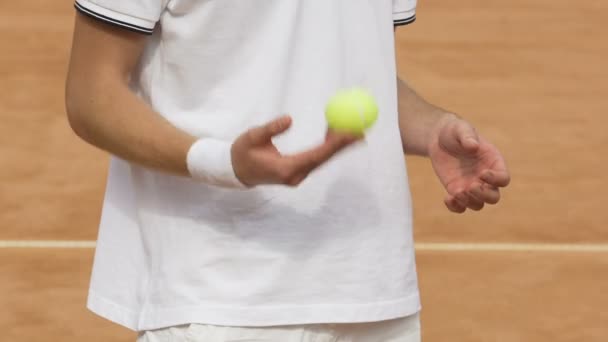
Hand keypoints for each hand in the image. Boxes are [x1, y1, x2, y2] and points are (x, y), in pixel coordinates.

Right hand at [232, 115, 359, 186]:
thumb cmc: (242, 152)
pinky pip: (315, 159)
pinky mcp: (296, 173)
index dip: (334, 145)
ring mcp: (296, 176)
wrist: (235, 171)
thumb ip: (270, 129)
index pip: (316, 155)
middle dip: (342, 145)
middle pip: (324, 159)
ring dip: (336, 146)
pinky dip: (326, 148)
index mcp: (285, 168)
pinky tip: (334, 135)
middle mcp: (295, 175)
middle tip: (360, 131)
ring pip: (321, 160)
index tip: (349, 134)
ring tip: (353, 131)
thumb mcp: (252, 137)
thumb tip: (289, 119)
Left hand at [428, 114, 510, 212]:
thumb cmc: (455, 131)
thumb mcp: (460, 129)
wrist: (439, 139)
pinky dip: (455, 207)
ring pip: (478, 204)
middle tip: (470, 186)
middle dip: (484, 195)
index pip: (503, 178)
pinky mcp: (457, 191)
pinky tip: (447, 198)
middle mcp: (485, 178)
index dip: (496, 180)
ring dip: (469, 202)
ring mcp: (471, 186)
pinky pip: (461, 207)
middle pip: (493, 197)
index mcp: (493, 162)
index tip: (482, 173)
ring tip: (456, 191)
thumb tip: (473, 145)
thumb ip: (467, 136)